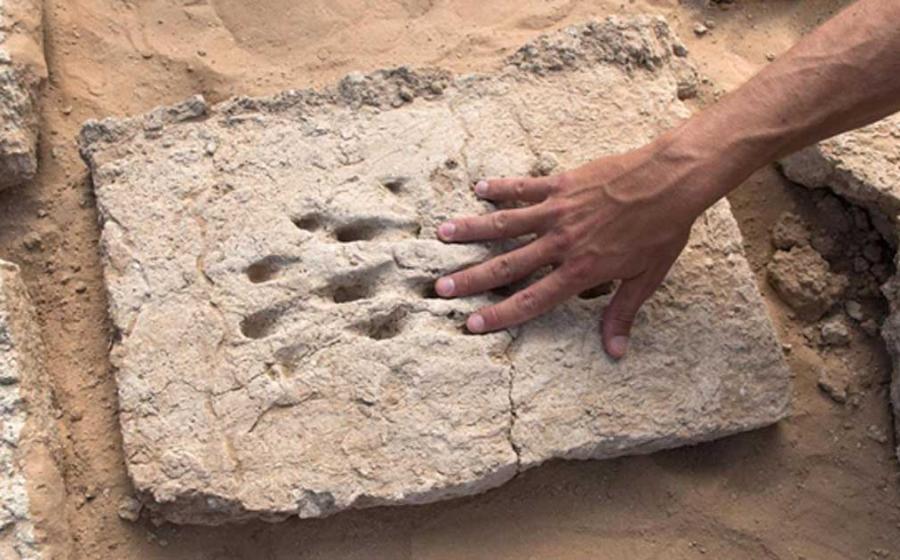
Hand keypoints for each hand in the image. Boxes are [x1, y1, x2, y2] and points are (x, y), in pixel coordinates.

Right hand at [434, 140, 707, 358]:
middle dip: (471, 278)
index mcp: (581, 271)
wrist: (670, 181)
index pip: (532, 300)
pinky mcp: (561, 185)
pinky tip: (478, 189)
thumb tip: (615, 352)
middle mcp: (561, 244)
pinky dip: (500, 188)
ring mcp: (557, 212)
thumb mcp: (646, 278)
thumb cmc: (662, 230)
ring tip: (441, 234)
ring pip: (505, 224)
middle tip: (441, 288)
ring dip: (472, 230)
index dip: (500, 314)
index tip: (472, 323)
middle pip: (507, 265)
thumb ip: (622, 313)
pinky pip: (524, 188)